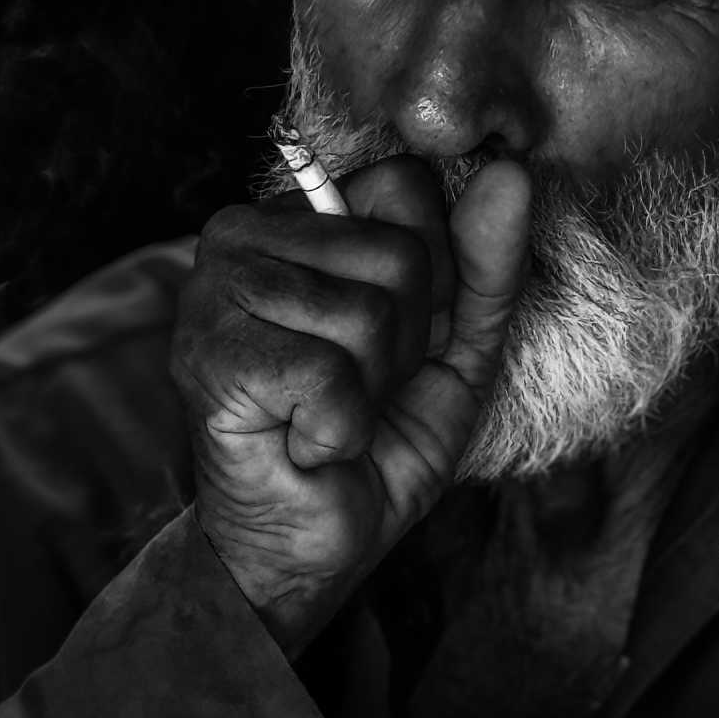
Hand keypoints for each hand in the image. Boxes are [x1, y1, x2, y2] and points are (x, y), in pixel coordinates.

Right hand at [169, 154, 530, 658]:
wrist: (309, 544)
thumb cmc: (375, 439)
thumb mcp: (457, 346)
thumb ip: (486, 261)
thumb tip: (510, 173)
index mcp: (299, 215)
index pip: (406, 185)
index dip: (434, 277)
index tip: (400, 339)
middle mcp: (242, 231)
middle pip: (398, 253)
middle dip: (406, 344)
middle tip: (357, 389)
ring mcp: (213, 290)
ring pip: (368, 315)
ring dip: (370, 391)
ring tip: (328, 415)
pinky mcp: (209, 356)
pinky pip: (329, 374)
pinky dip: (337, 429)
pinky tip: (302, 441)